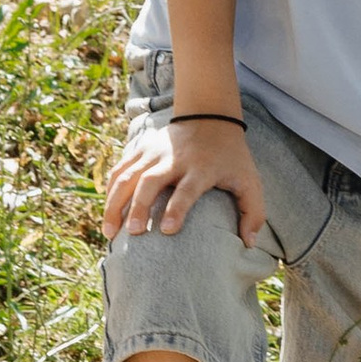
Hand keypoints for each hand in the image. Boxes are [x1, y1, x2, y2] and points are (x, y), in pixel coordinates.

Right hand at [103, 113, 267, 242]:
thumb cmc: (231, 158)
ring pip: (127, 175)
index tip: (168, 230)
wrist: (210, 117)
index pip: (187, 189)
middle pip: (151, 181)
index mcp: (201, 168)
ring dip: (115, 203)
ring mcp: (154, 152)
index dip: (177, 208)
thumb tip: (249, 244)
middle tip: (132, 232)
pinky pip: (120, 169)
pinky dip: (110, 189)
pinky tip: (107, 211)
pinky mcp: (141, 148)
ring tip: (109, 232)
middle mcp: (174, 158)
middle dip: (139, 206)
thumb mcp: (250, 181)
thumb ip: (253, 212)